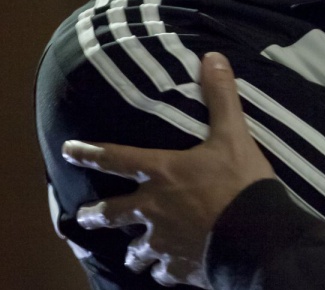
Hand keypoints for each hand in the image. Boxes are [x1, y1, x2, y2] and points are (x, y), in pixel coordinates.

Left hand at [62, 52, 275, 287]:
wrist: (257, 237)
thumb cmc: (240, 183)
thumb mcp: (233, 134)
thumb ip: (221, 97)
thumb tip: (212, 56)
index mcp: (161, 173)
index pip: (115, 158)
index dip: (89, 152)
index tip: (67, 150)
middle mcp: (152, 209)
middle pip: (110, 214)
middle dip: (94, 215)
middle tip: (83, 216)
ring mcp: (163, 243)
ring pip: (135, 252)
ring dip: (134, 252)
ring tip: (134, 255)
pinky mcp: (179, 268)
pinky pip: (163, 274)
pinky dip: (164, 273)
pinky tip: (167, 272)